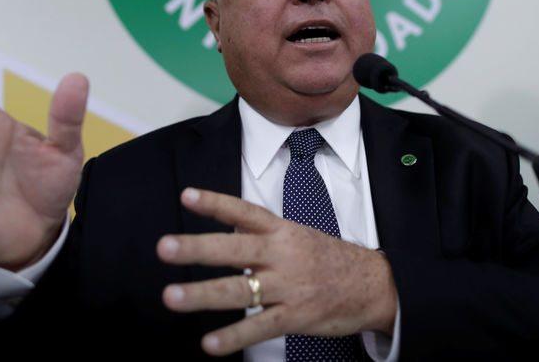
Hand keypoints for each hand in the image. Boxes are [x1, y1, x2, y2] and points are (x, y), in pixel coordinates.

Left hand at [156, 187, 397, 355]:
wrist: (373, 285)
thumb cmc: (328, 259)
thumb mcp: (296, 236)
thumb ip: (259, 236)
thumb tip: (223, 232)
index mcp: (281, 231)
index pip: (244, 213)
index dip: (216, 203)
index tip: (187, 196)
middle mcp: (281, 255)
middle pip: (234, 249)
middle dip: (197, 249)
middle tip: (165, 248)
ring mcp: (288, 287)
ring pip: (239, 290)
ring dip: (202, 294)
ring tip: (171, 297)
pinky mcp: (295, 317)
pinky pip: (259, 328)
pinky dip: (233, 337)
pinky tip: (208, 343)